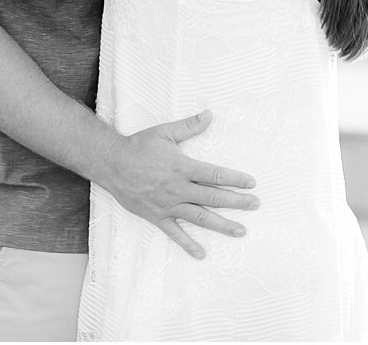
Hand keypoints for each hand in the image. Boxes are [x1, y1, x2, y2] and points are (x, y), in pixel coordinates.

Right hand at [98, 110, 258, 259]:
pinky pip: (174, 233)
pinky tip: (202, 253)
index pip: (215, 175)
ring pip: (200, 217)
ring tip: (241, 231)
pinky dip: (188, 244)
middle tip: (255, 205)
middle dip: (237, 202)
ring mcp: (168, 204)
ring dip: (222, 225)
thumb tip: (209, 114)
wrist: (112, 163)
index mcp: (182, 167)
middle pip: (213, 197)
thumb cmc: (139, 146)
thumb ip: (189, 126)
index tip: (251, 183)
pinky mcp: (157, 216)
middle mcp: (178, 188)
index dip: (235, 179)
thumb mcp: (164, 132)